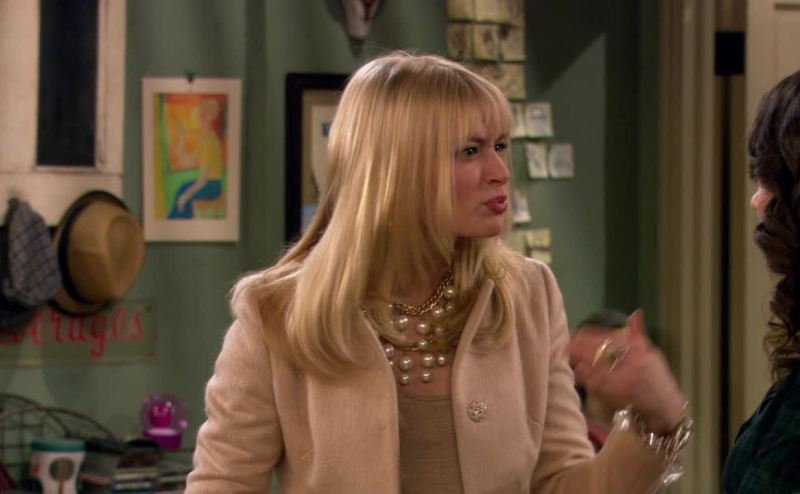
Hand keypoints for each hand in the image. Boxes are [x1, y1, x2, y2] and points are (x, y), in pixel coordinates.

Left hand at [568, 309, 684, 432]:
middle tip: (566, 344)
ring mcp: (628, 377)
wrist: (667, 407)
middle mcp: (634, 361)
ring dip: (582, 360)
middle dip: (581, 346)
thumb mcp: (652, 353)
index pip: (611, 336)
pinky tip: (578, 372)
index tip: (576, 333)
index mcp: (640, 349)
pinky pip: (601, 383)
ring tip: (568, 355)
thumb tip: (636, 313)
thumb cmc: (658, 379)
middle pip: (601, 349)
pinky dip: (588, 376)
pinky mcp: (622, 392)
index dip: (591, 335)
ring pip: (598, 365)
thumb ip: (639, 334)